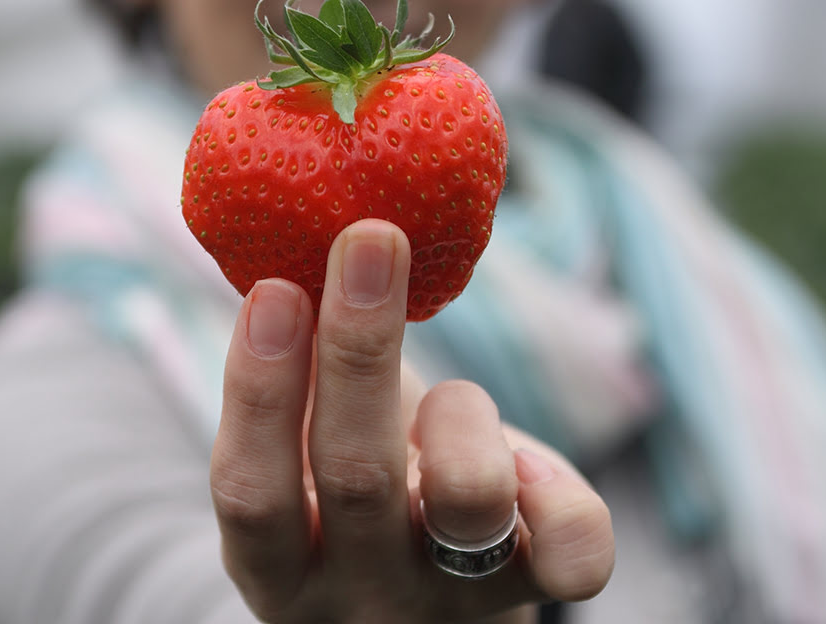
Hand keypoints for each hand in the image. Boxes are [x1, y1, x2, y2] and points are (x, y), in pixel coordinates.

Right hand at [210, 219, 613, 622]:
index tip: (273, 288)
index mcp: (281, 568)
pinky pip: (574, 553)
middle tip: (370, 239)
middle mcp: (362, 592)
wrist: (428, 605)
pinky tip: (529, 460)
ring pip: (469, 504)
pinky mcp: (534, 591)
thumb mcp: (308, 459)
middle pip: (356, 479)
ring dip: (460, 411)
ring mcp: (452, 598)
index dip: (259, 390)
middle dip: (360, 349)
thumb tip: (290, 238)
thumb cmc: (352, 494)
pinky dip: (558, 489)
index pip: (251, 492)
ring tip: (447, 396)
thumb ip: (301, 386)